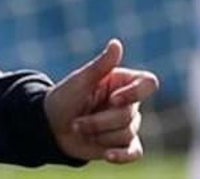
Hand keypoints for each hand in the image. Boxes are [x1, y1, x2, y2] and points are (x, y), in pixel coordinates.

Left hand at [43, 38, 160, 164]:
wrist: (51, 127)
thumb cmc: (65, 98)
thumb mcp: (80, 80)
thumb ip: (101, 65)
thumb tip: (116, 43)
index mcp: (123, 82)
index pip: (148, 84)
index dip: (134, 93)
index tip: (112, 99)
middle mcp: (129, 103)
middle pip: (130, 115)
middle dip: (99, 121)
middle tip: (77, 121)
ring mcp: (126, 125)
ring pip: (126, 134)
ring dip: (98, 134)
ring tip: (79, 129)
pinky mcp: (122, 145)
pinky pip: (133, 152)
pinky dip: (122, 155)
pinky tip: (108, 155)